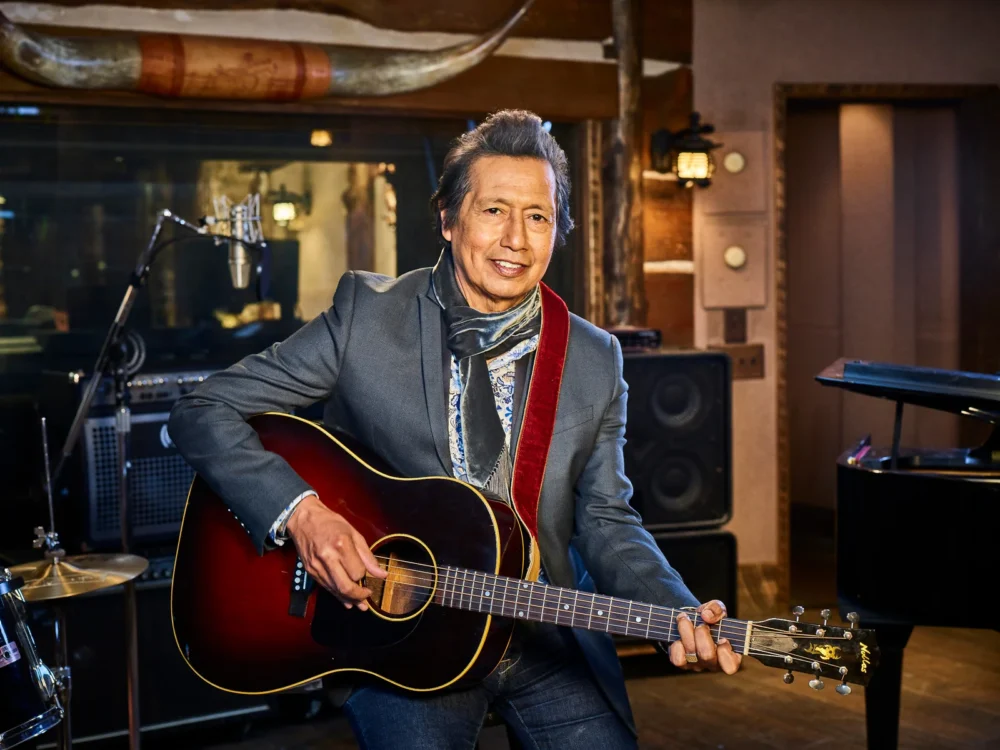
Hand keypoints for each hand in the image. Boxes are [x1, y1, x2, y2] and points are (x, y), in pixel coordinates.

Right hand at [285, 495, 386, 610]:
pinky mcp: (310, 571)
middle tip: (366, 597)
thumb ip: (368, 556)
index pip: (357, 572)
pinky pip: (326, 588)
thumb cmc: (330, 523)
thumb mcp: (354, 534)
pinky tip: (345, 599)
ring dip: (349, 599)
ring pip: (335, 591)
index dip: (365, 576)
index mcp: (341, 545)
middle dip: (358, 597)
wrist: (304, 519)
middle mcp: (327, 557)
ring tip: (359, 603)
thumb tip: (381, 574)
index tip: (369, 576)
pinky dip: (337, 595)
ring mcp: (317, 566)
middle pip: (345, 587)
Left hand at [668, 600, 741, 674]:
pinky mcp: (683, 664)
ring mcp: (698, 665)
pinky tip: (679, 635)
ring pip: (691, 654)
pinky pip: (678, 659)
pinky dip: (676, 645)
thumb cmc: (710, 619)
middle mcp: (714, 663)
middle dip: (701, 634)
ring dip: (686, 632)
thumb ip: (716, 609)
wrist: (692, 621)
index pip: (731, 666)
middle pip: (707, 656)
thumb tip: (706, 616)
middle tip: (700, 624)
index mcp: (729, 655)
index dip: (726, 654)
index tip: (722, 639)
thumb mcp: (717, 608)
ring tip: (684, 619)